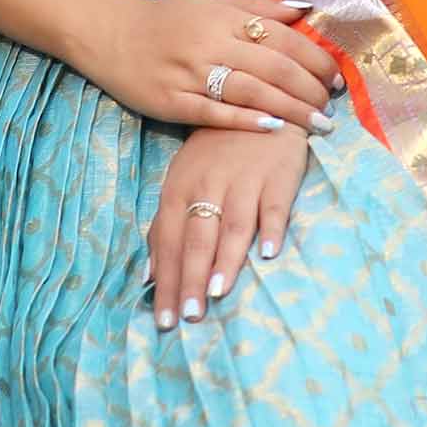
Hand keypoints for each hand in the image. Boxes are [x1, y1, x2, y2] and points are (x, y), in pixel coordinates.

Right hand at [87, 0, 341, 135]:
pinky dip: (246, 121)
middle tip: (333, 105)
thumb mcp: (209, 2)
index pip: (281, 36)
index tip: (337, 76)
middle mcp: (210, 42)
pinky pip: (214, 113)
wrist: (107, 32)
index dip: (315, 57)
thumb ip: (256, 6)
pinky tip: (273, 129)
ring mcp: (190, 73)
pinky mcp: (172, 101)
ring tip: (318, 124)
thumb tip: (305, 7)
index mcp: (222, 16)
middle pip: (273, 66)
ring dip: (290, 109)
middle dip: (310, 88)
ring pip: (251, 92)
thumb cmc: (164, 18)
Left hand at [147, 122, 309, 328]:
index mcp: (178, 190)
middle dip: (191, 280)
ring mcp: (243, 180)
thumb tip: (149, 275)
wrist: (256, 106)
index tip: (165, 320)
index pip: (167, 243)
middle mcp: (207, 186)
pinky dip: (272, 228)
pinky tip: (269, 254)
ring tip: (218, 293)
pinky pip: (275, 206)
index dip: (166, 282)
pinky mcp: (277, 176)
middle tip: (189, 317)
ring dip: (225, 260)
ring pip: (232, 225)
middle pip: (196, 239)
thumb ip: (165, 227)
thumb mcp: (182, 182)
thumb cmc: (215, 154)